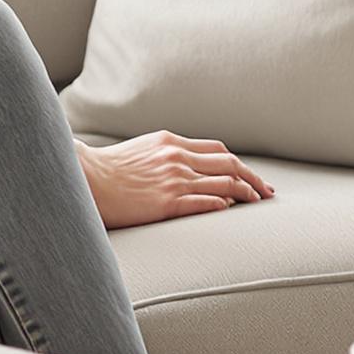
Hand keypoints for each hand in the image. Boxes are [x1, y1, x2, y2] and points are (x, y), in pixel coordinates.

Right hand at [77, 130, 276, 230]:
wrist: (86, 178)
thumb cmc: (108, 169)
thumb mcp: (141, 150)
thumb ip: (165, 154)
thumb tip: (186, 164)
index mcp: (170, 143)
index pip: (217, 151)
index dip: (239, 164)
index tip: (251, 176)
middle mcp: (177, 158)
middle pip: (229, 165)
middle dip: (254, 179)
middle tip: (268, 191)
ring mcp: (174, 180)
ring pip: (224, 184)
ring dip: (247, 194)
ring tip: (259, 203)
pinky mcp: (168, 202)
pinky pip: (206, 203)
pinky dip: (223, 205)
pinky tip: (233, 210)